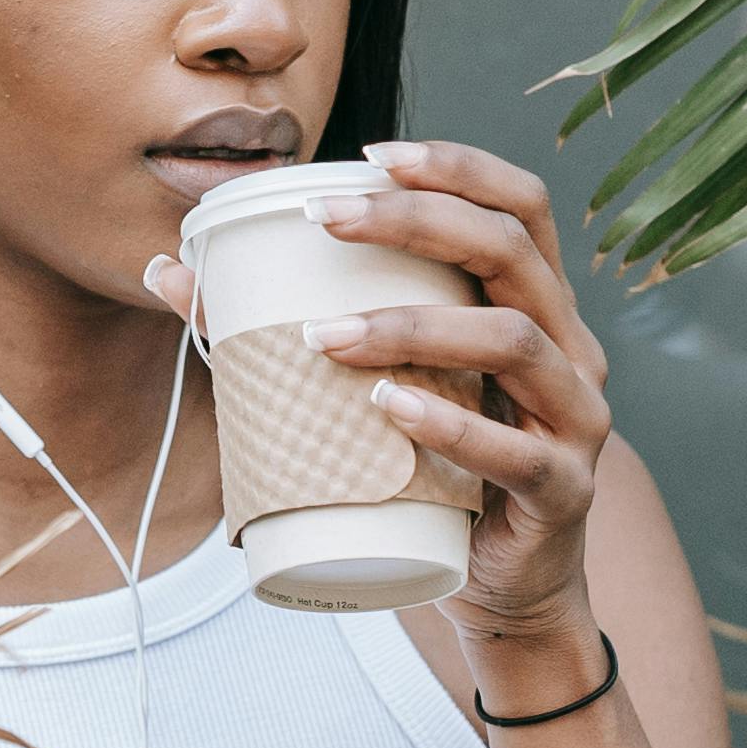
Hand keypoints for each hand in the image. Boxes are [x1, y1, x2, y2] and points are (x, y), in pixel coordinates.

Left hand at [310, 139, 614, 647]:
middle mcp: (570, 347)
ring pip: (512, 341)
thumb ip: (289, 323)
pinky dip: (449, 426)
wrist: (503, 589)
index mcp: (536, 307)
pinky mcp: (564, 490)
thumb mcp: (380, 387)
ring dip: (412, 326)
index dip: (457, 168)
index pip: (520, 206)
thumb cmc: (436, 472)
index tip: (371, 158)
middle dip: (416, 222)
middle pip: (512, 252)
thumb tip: (170, 271)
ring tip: (325, 334)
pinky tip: (390, 409)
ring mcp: (576, 419)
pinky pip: (516, 452)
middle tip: (326, 219)